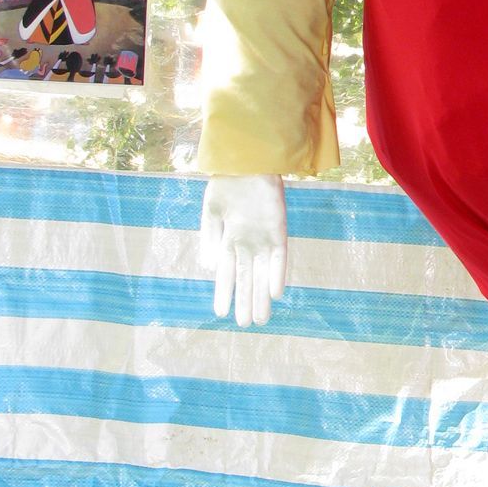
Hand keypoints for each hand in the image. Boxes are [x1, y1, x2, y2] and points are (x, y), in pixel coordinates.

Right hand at [199, 174, 287, 326]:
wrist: (247, 161)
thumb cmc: (227, 183)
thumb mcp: (212, 211)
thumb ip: (209, 237)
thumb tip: (207, 267)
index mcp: (228, 239)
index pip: (225, 273)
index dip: (223, 292)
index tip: (219, 313)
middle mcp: (247, 242)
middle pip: (246, 278)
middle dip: (245, 301)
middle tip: (246, 325)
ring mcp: (264, 237)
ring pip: (262, 273)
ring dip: (261, 295)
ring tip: (261, 319)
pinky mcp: (279, 229)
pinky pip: (280, 256)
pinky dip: (277, 274)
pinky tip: (277, 293)